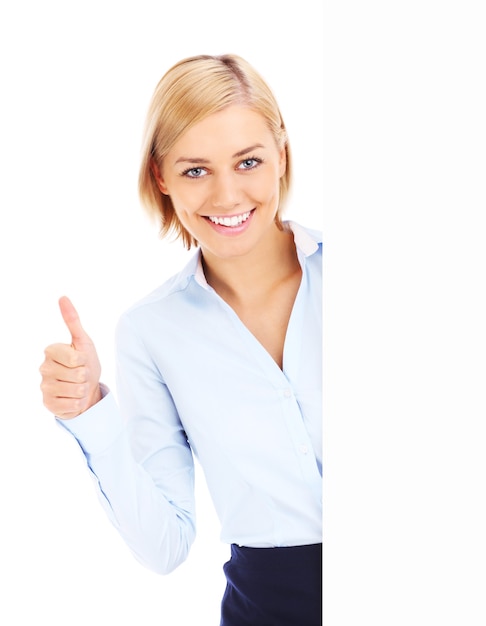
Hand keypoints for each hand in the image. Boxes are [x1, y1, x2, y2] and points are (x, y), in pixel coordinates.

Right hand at [40, 296, 101, 418]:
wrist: (87, 389)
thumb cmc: (85, 363)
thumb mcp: (83, 341)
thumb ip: (73, 320)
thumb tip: (63, 297)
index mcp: (50, 350)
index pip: (75, 358)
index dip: (84, 361)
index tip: (80, 360)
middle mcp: (43, 368)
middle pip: (77, 375)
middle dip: (85, 376)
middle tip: (81, 375)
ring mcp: (44, 387)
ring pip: (75, 390)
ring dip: (83, 390)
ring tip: (78, 386)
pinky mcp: (48, 404)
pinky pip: (72, 405)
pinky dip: (78, 403)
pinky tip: (73, 398)